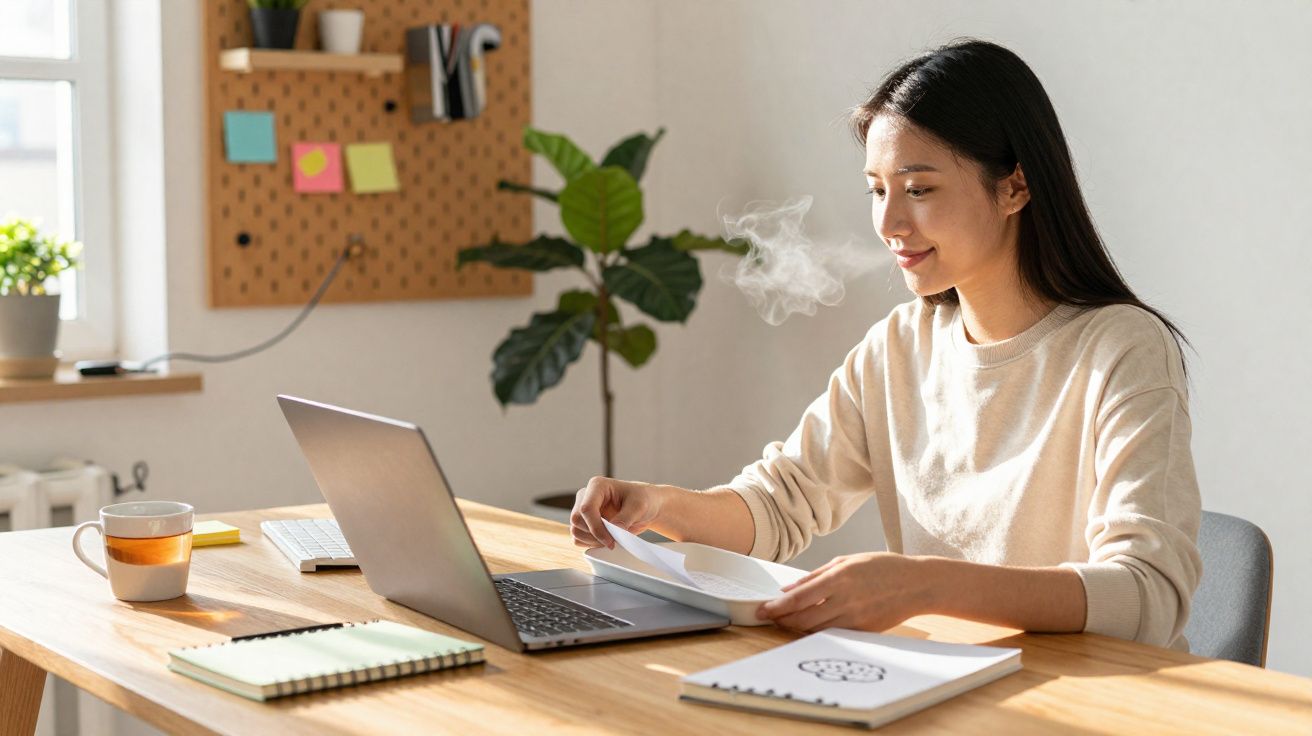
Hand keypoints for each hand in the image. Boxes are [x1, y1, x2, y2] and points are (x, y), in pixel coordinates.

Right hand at [570, 476, 667, 548]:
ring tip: (612, 540)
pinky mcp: (585, 523)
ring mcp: (583, 510)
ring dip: (592, 540)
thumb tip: (613, 530)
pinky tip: (606, 541)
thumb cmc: (643, 500)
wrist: (646, 507)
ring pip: (575, 530)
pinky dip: (590, 544)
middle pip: (577, 520)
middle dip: (594, 535)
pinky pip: (578, 538)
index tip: (610, 541)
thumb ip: (625, 518)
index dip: (596, 527)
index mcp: (597, 486)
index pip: (586, 508)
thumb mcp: (639, 506)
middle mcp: (586, 496)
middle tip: (613, 541)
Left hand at [756, 552, 933, 632]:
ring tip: (785, 621)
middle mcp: (845, 600)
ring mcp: (855, 618)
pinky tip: (810, 625)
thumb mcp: (846, 561)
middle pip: (803, 618)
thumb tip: (789, 588)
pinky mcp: (862, 631)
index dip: (777, 607)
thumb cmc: (882, 568)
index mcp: (839, 578)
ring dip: (797, 627)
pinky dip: (818, 631)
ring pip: (816, 629)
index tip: (763, 610)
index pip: (799, 597)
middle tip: (769, 617)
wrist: (916, 584)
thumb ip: (815, 576)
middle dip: (782, 620)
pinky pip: (833, 634)